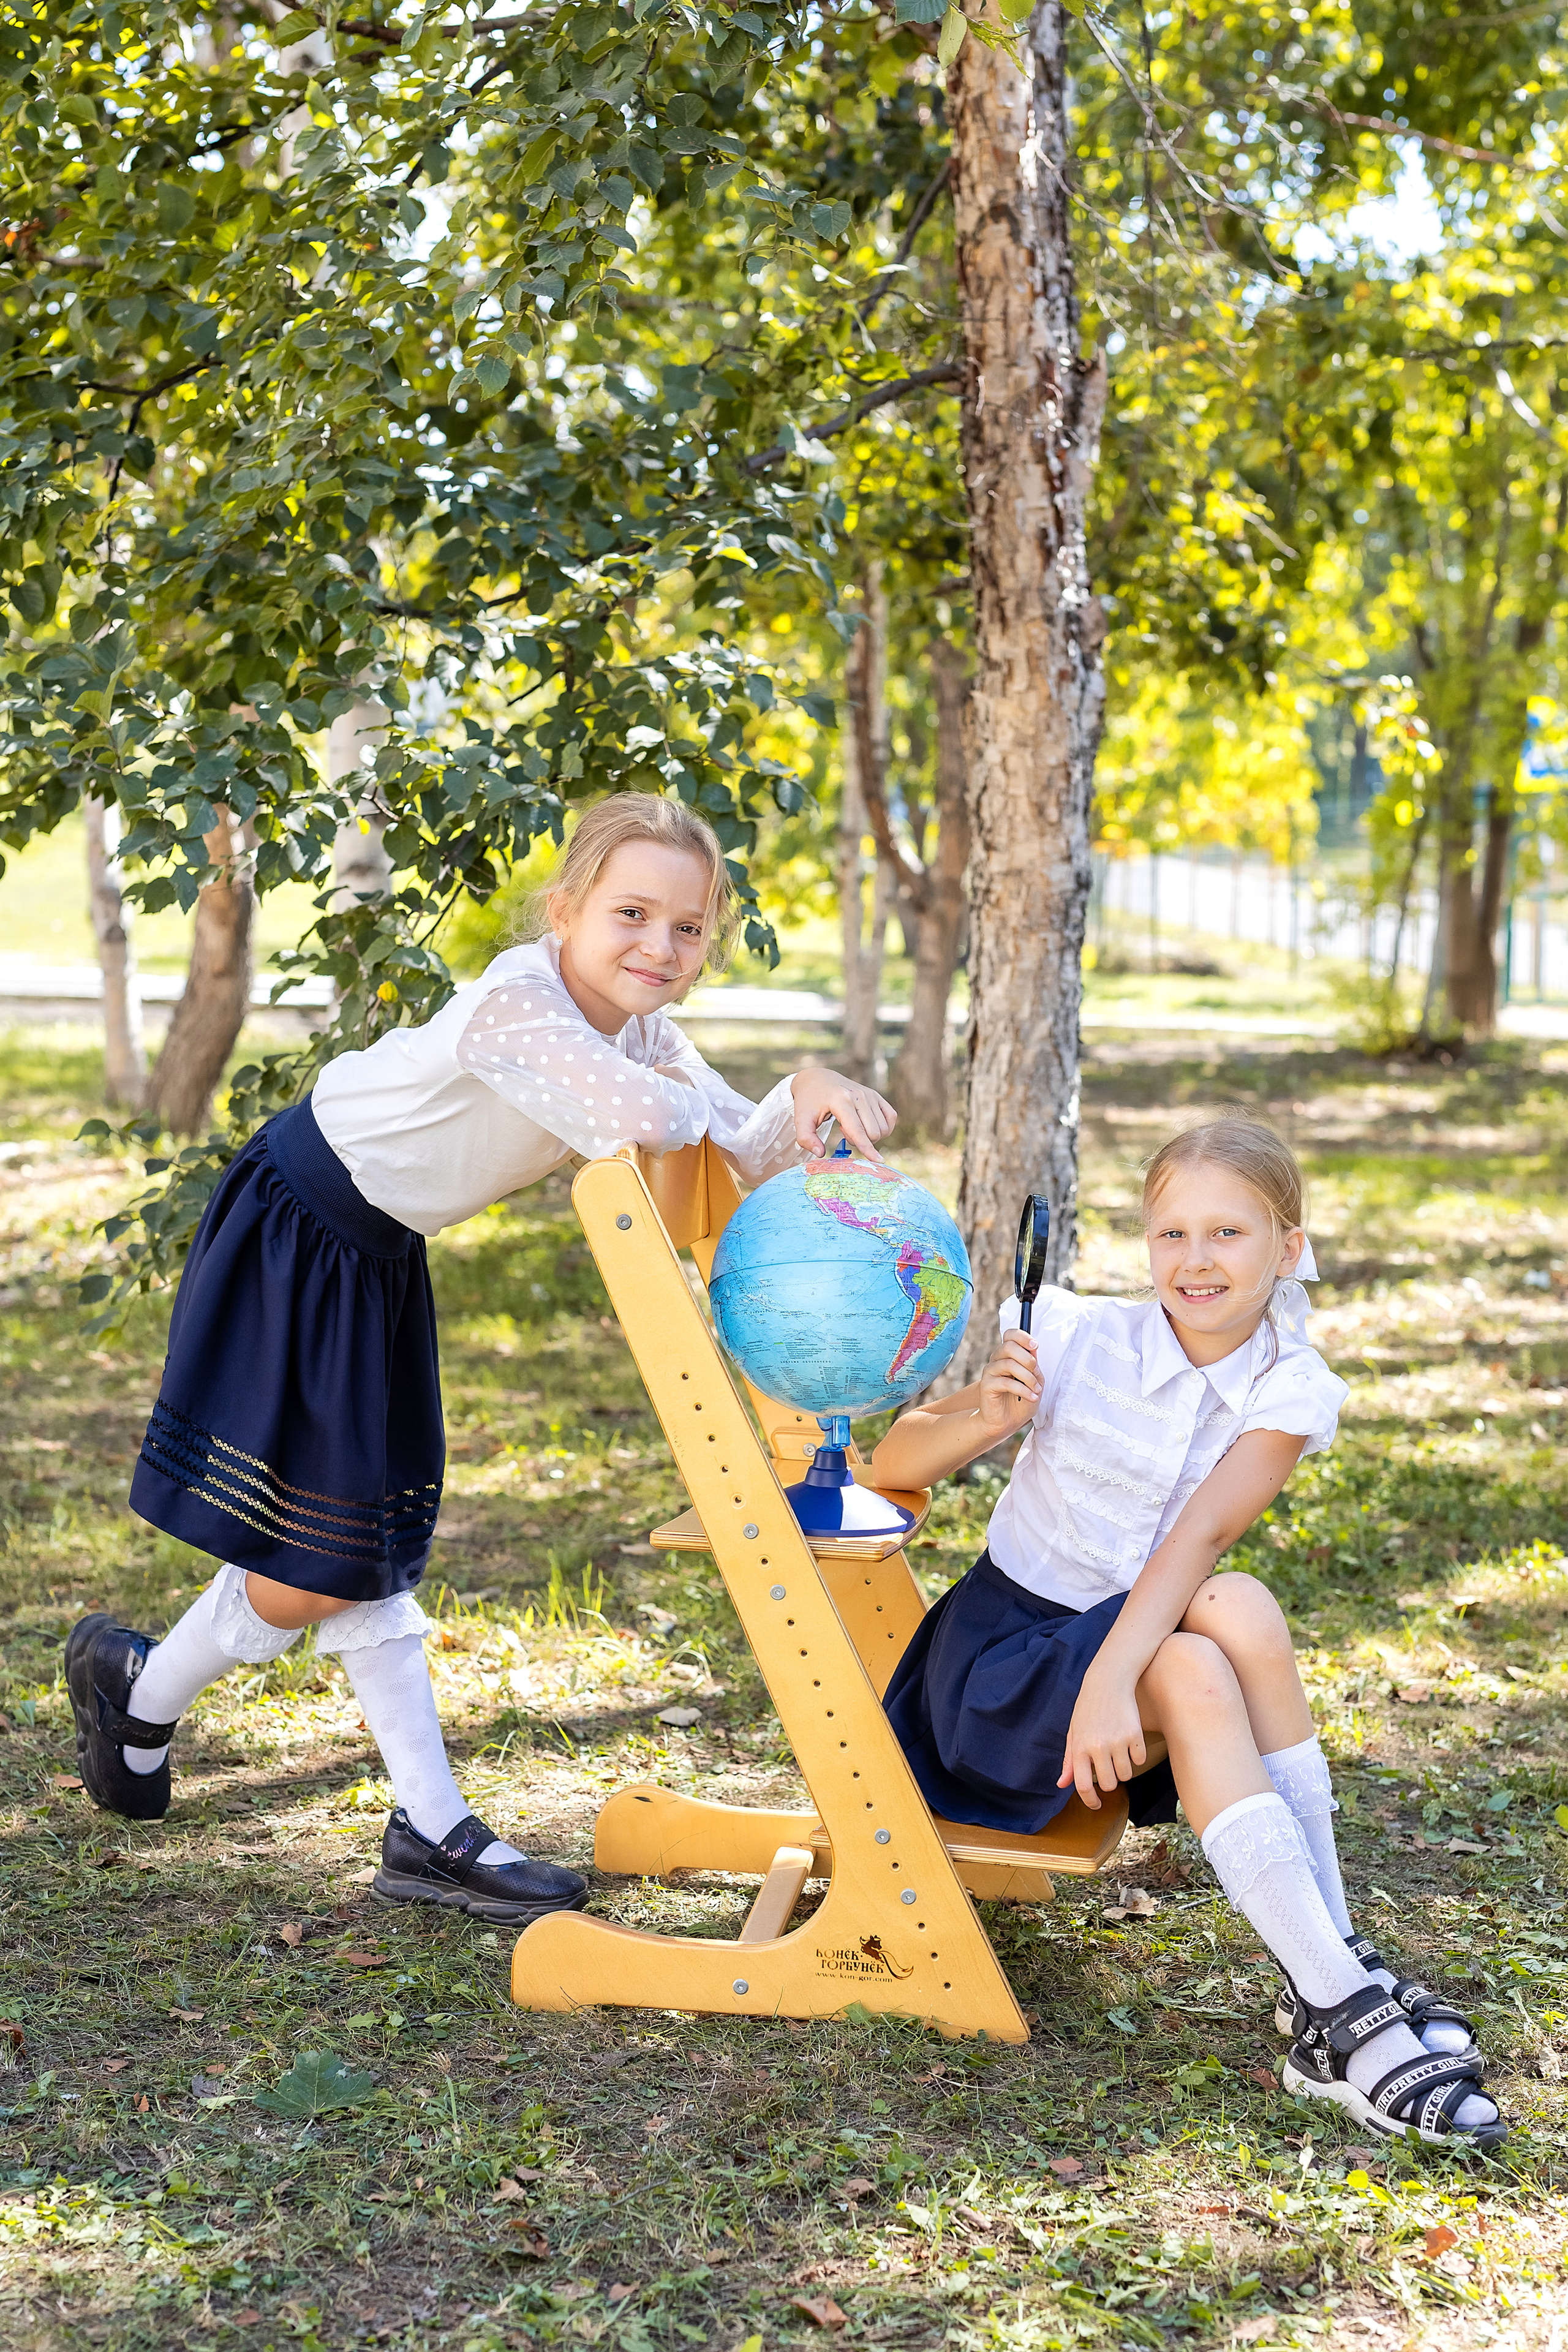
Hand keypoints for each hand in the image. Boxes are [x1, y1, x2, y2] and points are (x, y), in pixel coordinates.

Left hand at [791, 1067, 896, 1161]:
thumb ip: (806, 1139)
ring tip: (851, 1125)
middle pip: (873, 1133)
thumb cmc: (809, 1102)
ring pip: (883, 1128)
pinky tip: (866, 1125)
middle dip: (861, 1141)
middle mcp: (859, 1096)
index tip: (878, 1161)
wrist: (817, 1079)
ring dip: (869, 1135)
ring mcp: (870, 1094)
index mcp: (840, 1100)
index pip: (858, 1130)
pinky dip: (883, 1128)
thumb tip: (821, 1154)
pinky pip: (891, 1117)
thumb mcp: (801, 1119)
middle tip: (843, 1130)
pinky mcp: (876, 1095)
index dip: (867, 1148)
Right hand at [978, 1331, 1040, 1433]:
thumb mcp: (1034, 1382)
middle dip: (1028, 1359)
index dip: (1022, 1336)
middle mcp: (997, 1360)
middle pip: (1009, 1346)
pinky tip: (1031, 1397)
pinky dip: (1023, 1390)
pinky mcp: (986, 1385)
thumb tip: (1033, 1349)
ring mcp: (990, 1372)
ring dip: (1028, 1377)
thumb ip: (1033, 1365)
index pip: (1010, 1335)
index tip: (1035, 1346)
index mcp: (1008, 1355)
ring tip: (1036, 1390)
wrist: (1007, 1422)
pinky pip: (1006, 1382)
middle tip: (1037, 1373)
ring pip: (1009, 1364)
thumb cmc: (1020, 1401)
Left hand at [1057, 1666, 1146, 1810]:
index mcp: (1079, 1747)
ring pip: (1126, 1775)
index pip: (1082, 1786)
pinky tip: (1130, 1743)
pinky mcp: (1135, 1734)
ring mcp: (1118, 1741)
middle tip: (1109, 1767)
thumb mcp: (1074, 1732)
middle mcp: (1098, 1746)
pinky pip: (1139, 1760)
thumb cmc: (1088, 1708)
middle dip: (1110, 1781)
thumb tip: (1061, 1784)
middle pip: (1109, 1784)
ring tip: (1118, 1753)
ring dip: (1124, 1769)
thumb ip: (1069, 1760)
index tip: (1096, 1805)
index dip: (1090, 1801)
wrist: (1108, 1681)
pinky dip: (1136, 1756)